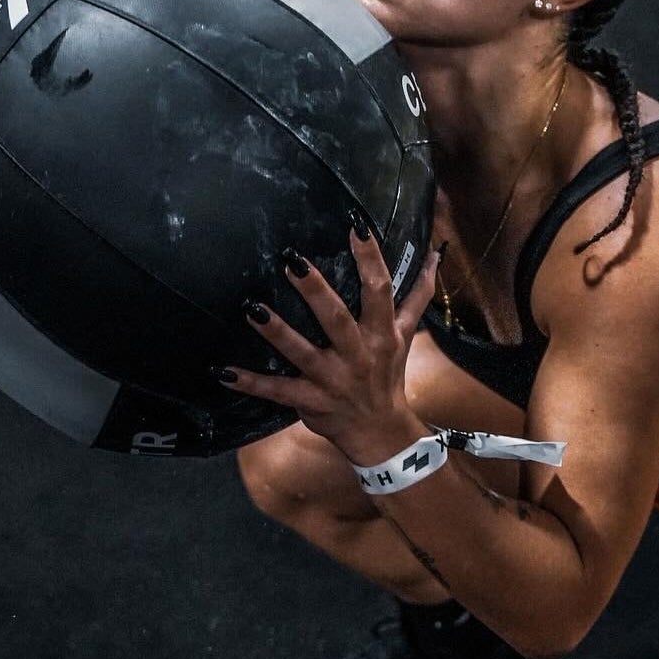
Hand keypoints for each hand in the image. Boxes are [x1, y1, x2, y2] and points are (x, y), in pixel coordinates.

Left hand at [218, 222, 440, 463]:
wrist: (382, 432)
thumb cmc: (389, 375)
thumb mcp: (405, 334)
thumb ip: (418, 295)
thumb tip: (435, 256)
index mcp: (381, 333)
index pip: (379, 290)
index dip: (370, 258)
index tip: (356, 226)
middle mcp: (357, 354)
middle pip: (337, 319)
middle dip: (315, 291)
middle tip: (291, 261)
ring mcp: (332, 380)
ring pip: (302, 353)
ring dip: (277, 332)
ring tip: (252, 308)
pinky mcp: (310, 401)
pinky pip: (277, 392)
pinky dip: (251, 383)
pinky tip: (223, 372)